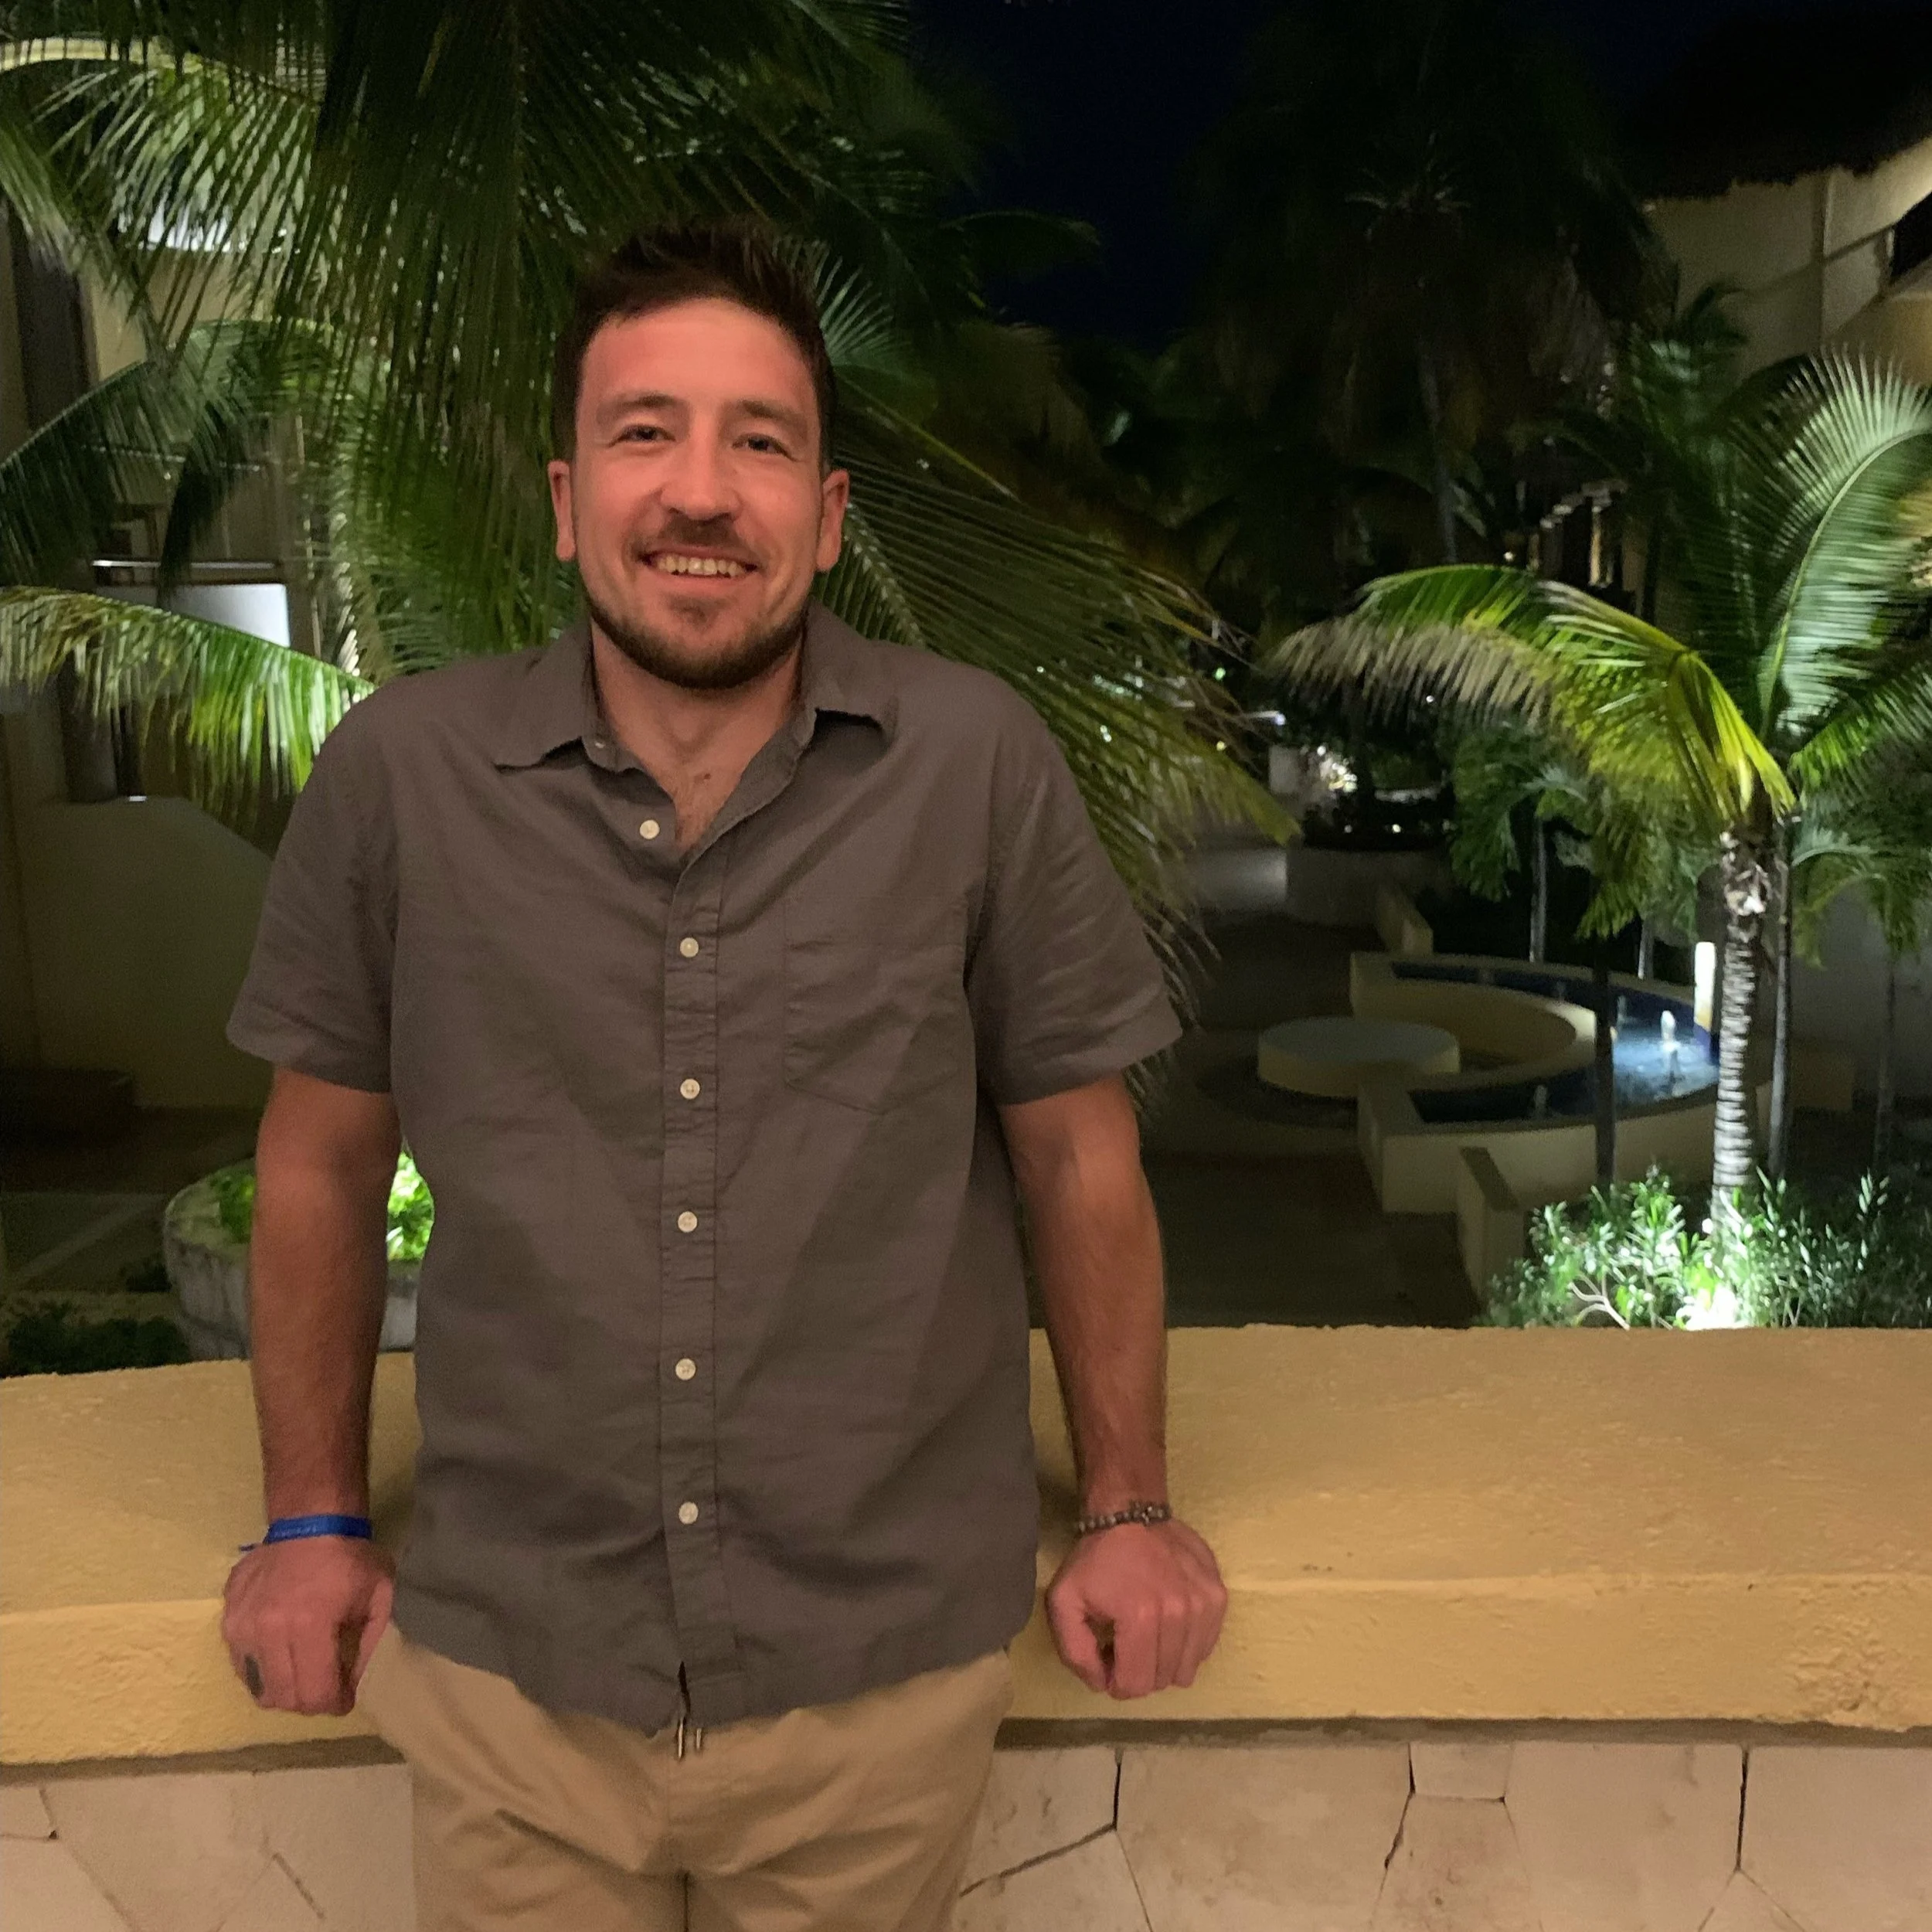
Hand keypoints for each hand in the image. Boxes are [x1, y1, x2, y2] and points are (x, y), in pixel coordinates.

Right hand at [221, 1535, 394, 1716]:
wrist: (310, 1523)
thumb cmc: (350, 1559)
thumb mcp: (379, 1598)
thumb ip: (368, 1647)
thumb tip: (352, 1685)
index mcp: (310, 1625)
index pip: (314, 1694)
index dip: (334, 1705)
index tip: (345, 1699)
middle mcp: (269, 1631)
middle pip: (285, 1699)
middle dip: (311, 1702)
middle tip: (326, 1687)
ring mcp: (242, 1628)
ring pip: (260, 1689)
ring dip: (285, 1690)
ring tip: (304, 1671)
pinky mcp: (228, 1622)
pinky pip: (243, 1668)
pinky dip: (263, 1671)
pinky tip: (282, 1653)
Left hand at [1045, 1516, 1226, 1698]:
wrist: (1130, 1513)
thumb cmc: (1095, 1560)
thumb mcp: (1063, 1602)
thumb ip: (1075, 1652)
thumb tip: (1101, 1684)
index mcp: (1140, 1618)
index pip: (1136, 1685)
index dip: (1116, 1682)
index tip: (1108, 1659)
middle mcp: (1180, 1614)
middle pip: (1162, 1679)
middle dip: (1139, 1671)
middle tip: (1124, 1643)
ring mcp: (1205, 1605)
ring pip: (1187, 1668)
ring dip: (1164, 1661)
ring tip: (1146, 1632)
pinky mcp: (1219, 1597)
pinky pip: (1205, 1647)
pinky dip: (1185, 1645)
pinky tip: (1168, 1621)